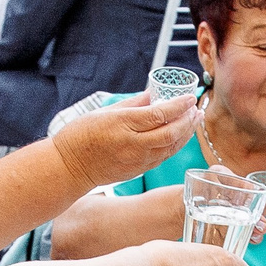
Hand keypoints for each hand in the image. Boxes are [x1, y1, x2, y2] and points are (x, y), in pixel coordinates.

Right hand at [50, 91, 196, 190]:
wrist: (69, 168)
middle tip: (196, 109)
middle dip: (187, 120)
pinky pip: (162, 157)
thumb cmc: (81, 136)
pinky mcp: (137, 171)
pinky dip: (175, 145)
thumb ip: (133, 104)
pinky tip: (180, 136)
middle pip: (170, 133)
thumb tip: (154, 94)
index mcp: (123, 125)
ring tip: (194, 120)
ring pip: (170, 147)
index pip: (159, 114)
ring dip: (186, 133)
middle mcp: (133, 144)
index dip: (179, 106)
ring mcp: (137, 160)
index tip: (190, 97)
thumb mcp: (104, 112)